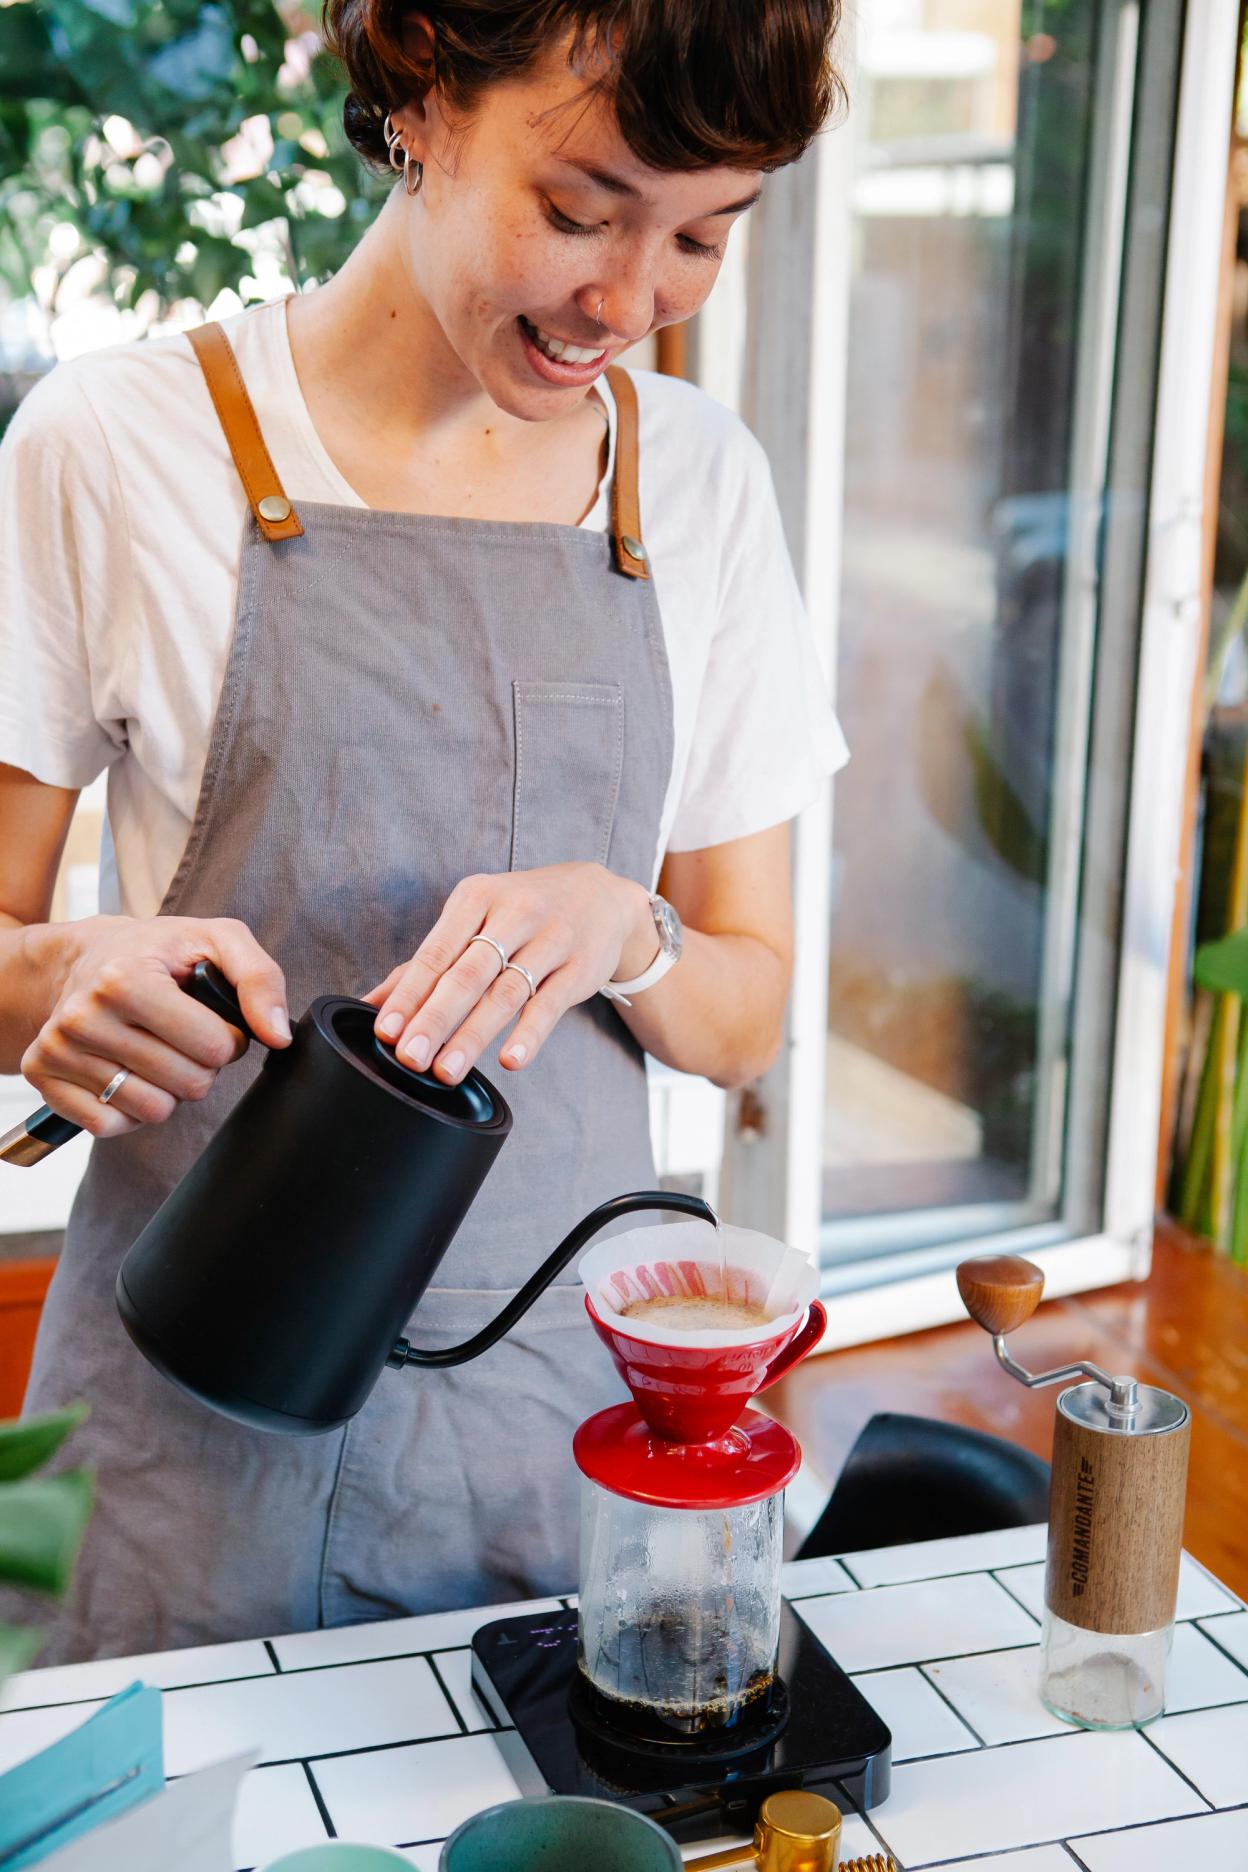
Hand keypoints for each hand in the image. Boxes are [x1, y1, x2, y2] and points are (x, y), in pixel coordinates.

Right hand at [22, 915, 290, 1137]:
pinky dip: (128, 1108)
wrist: (84, 958)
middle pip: (189, 1085)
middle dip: (200, 1064)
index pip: (215, 1047)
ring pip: (152, 1111)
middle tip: (181, 1034)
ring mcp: (58, 1049)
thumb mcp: (218, 941)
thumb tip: (279, 1035)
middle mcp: (83, 1015)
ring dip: (167, 1088)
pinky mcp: (42, 1076)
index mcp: (126, 978)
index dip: (228, 1038)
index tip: (209, 1017)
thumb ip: (261, 980)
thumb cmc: (157, 951)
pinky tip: (125, 1070)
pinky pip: (110, 1126)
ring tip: (154, 1050)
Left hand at [366, 864, 654, 1081]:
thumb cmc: (525, 911)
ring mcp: (550, 940)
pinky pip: (549, 1005)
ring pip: (505, 993)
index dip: (410, 994)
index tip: (386, 1031)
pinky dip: (528, 1035)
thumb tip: (370, 1003)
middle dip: (434, 1019)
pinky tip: (510, 1060)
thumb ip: (427, 962)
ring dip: (473, 1035)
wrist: (603, 897)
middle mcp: (513, 914)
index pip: (436, 952)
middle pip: (467, 974)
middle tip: (410, 1057)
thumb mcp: (476, 917)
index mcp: (476, 898)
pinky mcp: (580, 968)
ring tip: (447, 1070)